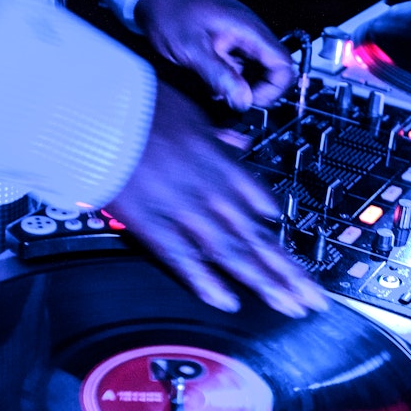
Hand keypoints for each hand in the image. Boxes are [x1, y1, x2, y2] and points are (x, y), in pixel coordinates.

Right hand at [106, 81, 327, 316]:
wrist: (97, 102)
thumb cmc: (139, 103)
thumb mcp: (192, 112)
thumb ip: (215, 138)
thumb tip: (236, 144)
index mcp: (221, 162)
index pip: (261, 203)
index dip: (279, 232)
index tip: (298, 254)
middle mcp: (211, 189)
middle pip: (257, 237)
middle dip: (289, 272)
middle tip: (313, 299)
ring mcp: (183, 208)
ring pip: (232, 252)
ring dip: (263, 282)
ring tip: (288, 307)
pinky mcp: (150, 222)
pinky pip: (182, 257)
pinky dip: (205, 281)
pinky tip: (228, 302)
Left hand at [134, 0, 294, 110]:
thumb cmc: (170, 11)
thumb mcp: (192, 48)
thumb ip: (219, 76)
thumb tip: (243, 101)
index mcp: (249, 30)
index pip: (284, 66)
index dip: (273, 89)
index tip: (250, 100)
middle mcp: (251, 34)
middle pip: (276, 71)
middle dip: (259, 91)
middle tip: (235, 100)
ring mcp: (243, 39)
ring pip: (261, 72)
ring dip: (245, 88)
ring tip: (222, 91)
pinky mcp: (232, 44)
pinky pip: (244, 68)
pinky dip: (234, 81)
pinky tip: (217, 83)